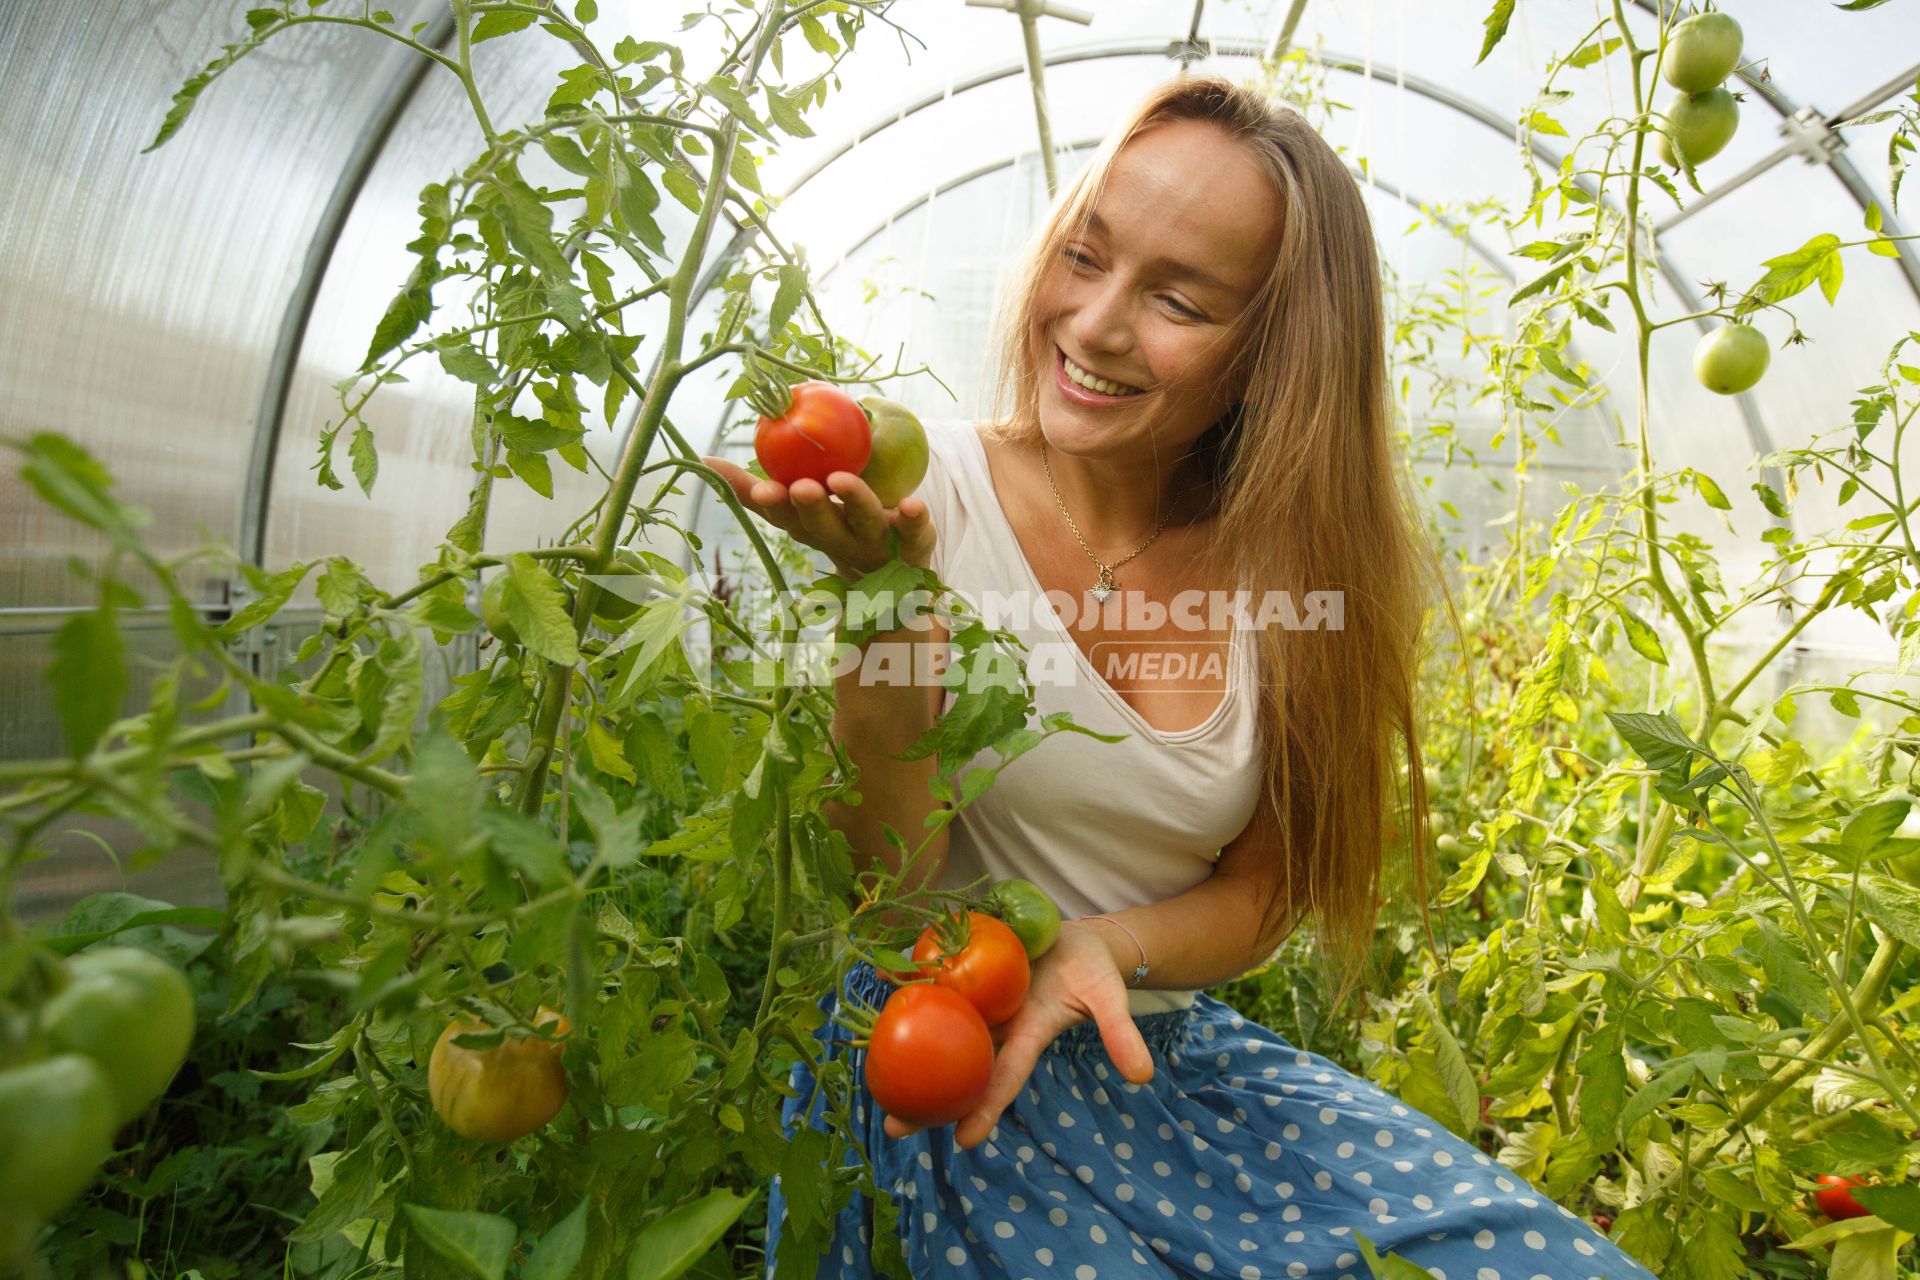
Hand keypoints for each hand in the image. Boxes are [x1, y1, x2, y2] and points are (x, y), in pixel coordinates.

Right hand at [700, 456, 935, 576]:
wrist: (895, 583)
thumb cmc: (837, 531)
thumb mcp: (797, 512)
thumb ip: (754, 489)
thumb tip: (703, 458)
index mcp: (811, 530)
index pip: (785, 517)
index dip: (772, 505)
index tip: (762, 489)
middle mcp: (841, 540)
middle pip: (823, 525)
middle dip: (810, 507)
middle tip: (800, 487)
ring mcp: (878, 545)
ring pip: (865, 525)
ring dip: (855, 502)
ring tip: (841, 481)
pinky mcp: (915, 547)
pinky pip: (917, 535)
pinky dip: (915, 521)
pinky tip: (912, 504)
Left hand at [879, 920, 1155, 1148]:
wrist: (1077, 938)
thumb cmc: (1093, 972)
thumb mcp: (1109, 1000)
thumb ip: (1120, 1035)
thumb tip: (1143, 1077)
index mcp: (1028, 1035)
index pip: (1004, 1078)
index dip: (986, 1108)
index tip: (962, 1141)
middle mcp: (997, 1026)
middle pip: (958, 1066)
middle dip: (928, 1098)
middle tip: (894, 1125)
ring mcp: (979, 1001)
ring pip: (939, 1031)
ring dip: (908, 1051)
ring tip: (871, 1076)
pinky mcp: (968, 973)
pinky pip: (938, 987)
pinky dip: (912, 994)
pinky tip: (878, 1000)